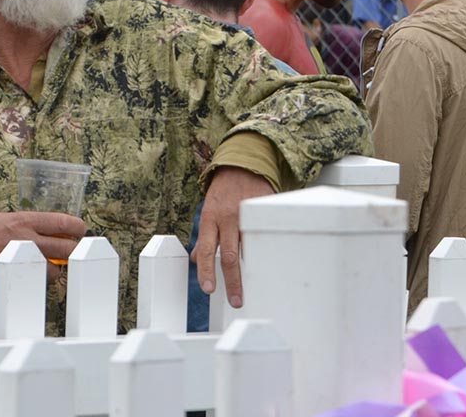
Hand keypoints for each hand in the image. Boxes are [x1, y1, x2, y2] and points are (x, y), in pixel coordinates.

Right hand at [0, 210, 86, 288]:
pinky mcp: (12, 277)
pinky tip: (33, 276)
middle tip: (73, 251)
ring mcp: (19, 261)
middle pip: (66, 248)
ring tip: (50, 266)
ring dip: (56, 269)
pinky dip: (39, 281)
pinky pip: (36, 282)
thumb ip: (19, 223)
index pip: (62, 222)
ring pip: (55, 270)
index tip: (80, 230)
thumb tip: (34, 228)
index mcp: (22, 220)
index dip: (77, 227)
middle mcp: (25, 239)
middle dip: (73, 251)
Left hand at [192, 166, 273, 308]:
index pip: (205, 250)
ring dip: (252, 271)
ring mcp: (247, 216)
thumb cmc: (223, 193)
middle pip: (229, 255)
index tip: (209, 289)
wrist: (243, 166)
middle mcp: (227, 219)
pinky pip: (264, 236)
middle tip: (236, 300)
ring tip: (256, 288)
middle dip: (232, 281)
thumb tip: (195, 260)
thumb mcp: (208, 212)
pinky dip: (266, 252)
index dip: (206, 271)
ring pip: (249, 248)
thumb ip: (204, 236)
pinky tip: (270, 266)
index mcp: (210, 219)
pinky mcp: (263, 213)